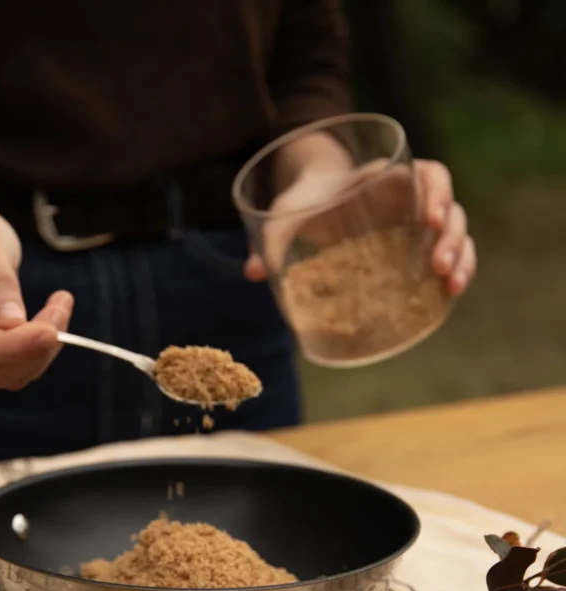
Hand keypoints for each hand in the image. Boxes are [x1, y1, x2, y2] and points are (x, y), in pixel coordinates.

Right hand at [0, 201, 73, 389]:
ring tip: (60, 308)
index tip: (49, 332)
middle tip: (62, 307)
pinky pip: (10, 370)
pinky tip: (50, 322)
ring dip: (39, 351)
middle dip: (31, 348)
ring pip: (2, 375)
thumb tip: (14, 323)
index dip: (8, 347)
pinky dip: (36, 353)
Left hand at [244, 158, 475, 296]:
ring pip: (456, 232)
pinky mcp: (416, 249)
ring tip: (450, 284)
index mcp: (386, 178)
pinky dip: (457, 270)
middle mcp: (409, 199)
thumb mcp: (286, 214)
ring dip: (461, 256)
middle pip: (449, 207)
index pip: (428, 174)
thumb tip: (254, 273)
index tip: (429, 218)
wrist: (312, 203)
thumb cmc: (304, 203)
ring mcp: (416, 225)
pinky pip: (449, 254)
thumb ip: (271, 237)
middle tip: (438, 264)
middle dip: (451, 235)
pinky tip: (450, 293)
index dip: (436, 192)